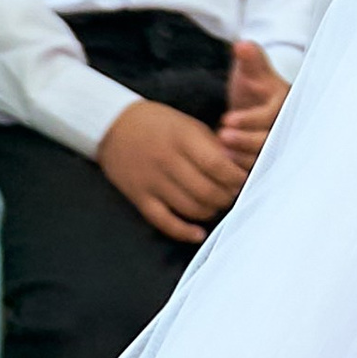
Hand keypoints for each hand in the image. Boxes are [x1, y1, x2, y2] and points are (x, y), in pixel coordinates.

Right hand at [98, 96, 245, 246]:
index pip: (217, 165)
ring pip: (190, 208)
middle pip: (207, 191)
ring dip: (210, 211)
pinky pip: (164, 221)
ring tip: (215, 204)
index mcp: (182, 138)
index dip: (235, 177)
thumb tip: (238, 170)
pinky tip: (198, 233)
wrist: (113, 125)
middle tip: (231, 194)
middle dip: (226, 197)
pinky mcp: (139, 197)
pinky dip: (184, 231)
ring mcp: (152, 181)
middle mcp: (167, 160)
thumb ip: (212, 147)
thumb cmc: (158, 124)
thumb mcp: (188, 125)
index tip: (243, 179)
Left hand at [218, 38, 289, 170]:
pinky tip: (226, 165)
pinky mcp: (271, 161)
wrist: (254, 108)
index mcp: (287, 104)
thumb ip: (250, 59)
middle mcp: (289, 127)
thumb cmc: (253, 87)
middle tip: (221, 137)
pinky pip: (261, 171)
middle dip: (245, 142)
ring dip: (242, 158)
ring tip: (220, 153)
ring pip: (266, 159)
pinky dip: (244, 170)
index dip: (251, 120)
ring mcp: (282, 146)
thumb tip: (243, 45)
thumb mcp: (251, 70)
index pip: (273, 116)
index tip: (227, 120)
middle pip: (271, 142)